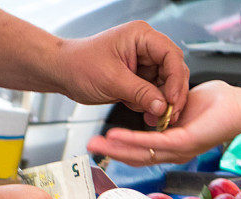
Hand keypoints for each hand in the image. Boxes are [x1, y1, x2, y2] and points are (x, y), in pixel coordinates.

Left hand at [57, 21, 189, 124]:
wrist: (64, 73)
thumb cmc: (80, 65)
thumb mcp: (112, 80)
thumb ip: (140, 93)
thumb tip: (161, 105)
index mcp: (141, 37)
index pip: (171, 55)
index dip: (175, 79)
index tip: (172, 99)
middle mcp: (146, 48)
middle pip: (173, 70)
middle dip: (172, 94)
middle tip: (169, 113)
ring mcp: (143, 64)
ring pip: (165, 85)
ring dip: (162, 103)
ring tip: (156, 118)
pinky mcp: (139, 80)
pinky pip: (154, 94)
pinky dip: (152, 106)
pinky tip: (148, 115)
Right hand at [87, 81, 240, 164]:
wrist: (239, 106)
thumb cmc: (216, 105)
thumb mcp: (182, 104)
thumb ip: (165, 108)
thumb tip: (154, 106)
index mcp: (171, 143)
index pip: (141, 150)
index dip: (120, 148)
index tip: (102, 141)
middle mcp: (173, 152)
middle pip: (136, 157)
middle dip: (111, 153)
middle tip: (90, 148)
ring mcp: (178, 150)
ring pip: (141, 153)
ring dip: (116, 149)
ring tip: (97, 145)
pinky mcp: (184, 143)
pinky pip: (153, 142)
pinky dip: (132, 140)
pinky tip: (116, 137)